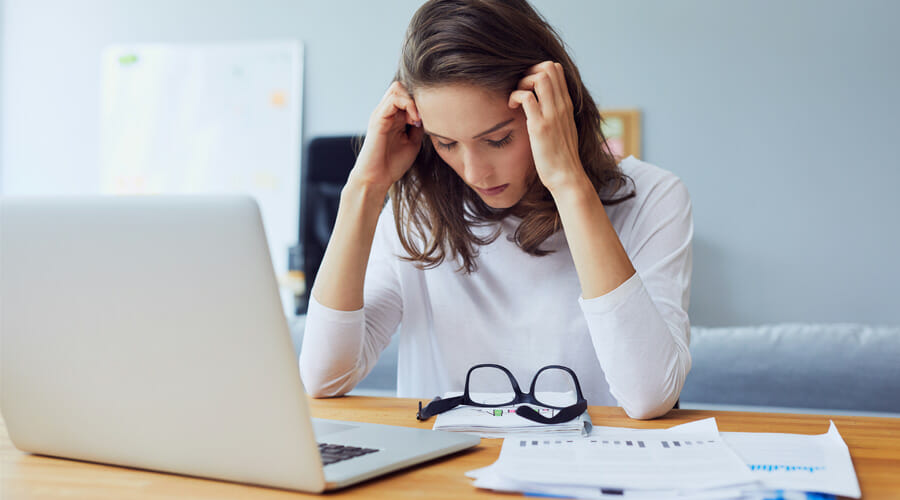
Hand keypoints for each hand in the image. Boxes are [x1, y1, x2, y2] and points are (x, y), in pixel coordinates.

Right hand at [352, 81, 423, 192]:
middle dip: (415, 98)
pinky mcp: (378, 119)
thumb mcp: (413, 143)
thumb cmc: (393, 164)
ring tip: (418, 120)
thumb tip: (429, 115)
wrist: (377, 178)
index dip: (420, 102)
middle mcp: (386, 112)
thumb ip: (418, 127)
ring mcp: (381, 114)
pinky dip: (408, 105)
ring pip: (397, 88)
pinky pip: (393, 99)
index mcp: (393, 117)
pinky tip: (414, 121)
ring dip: (412, 101)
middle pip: (401, 87)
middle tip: (422, 118)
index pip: (406, 94)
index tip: (428, 119)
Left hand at [508, 61, 588, 194]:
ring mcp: (552, 115)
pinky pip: (526, 97)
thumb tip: (544, 106)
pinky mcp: (540, 126)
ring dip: (522, 82)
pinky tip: (511, 108)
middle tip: (519, 89)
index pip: (556, 69)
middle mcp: (561, 105)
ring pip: (539, 78)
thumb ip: (557, 114)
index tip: (527, 86)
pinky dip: (515, 96)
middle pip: (548, 67)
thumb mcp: (563, 129)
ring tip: (516, 98)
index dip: (538, 70)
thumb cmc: (561, 156)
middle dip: (528, 72)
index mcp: (566, 104)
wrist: (567, 177)